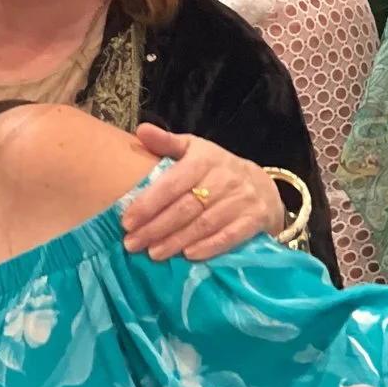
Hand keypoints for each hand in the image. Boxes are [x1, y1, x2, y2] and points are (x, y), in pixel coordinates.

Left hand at [121, 128, 285, 261]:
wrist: (261, 184)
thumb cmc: (216, 168)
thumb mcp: (193, 149)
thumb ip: (166, 142)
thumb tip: (141, 130)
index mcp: (205, 160)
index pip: (172, 184)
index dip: (148, 204)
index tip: (126, 222)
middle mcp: (225, 179)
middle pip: (185, 208)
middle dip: (156, 228)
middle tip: (132, 244)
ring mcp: (242, 199)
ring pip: (204, 224)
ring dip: (176, 241)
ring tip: (153, 254)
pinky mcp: (255, 218)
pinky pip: (230, 236)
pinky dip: (208, 247)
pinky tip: (188, 256)